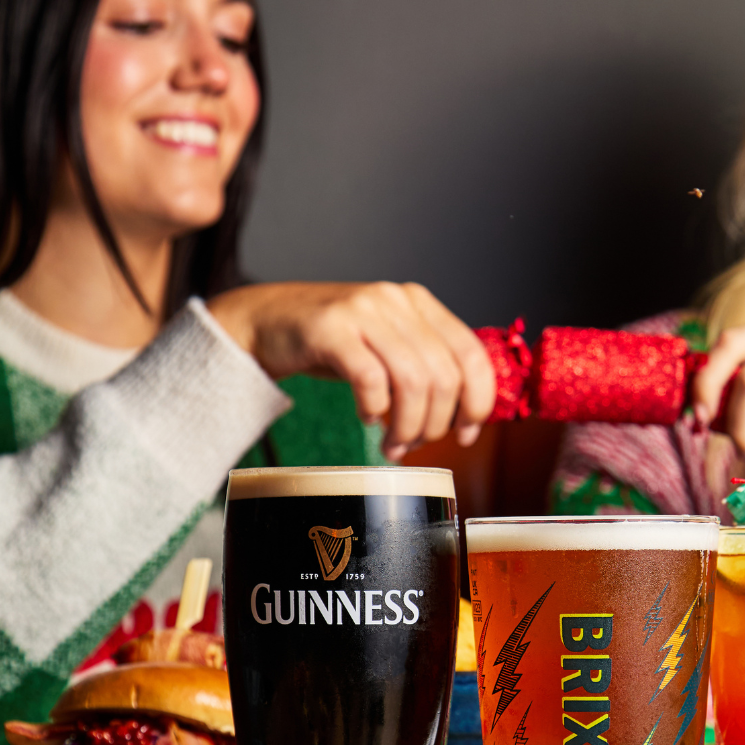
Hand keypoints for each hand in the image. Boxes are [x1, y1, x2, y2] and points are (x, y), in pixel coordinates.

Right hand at [207, 281, 495, 460]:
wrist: (266, 321)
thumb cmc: (334, 343)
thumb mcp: (388, 346)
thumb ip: (425, 368)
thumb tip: (467, 416)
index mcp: (420, 303)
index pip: (472, 353)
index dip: (478, 401)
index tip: (466, 433)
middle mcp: (396, 300)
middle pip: (443, 376)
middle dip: (435, 424)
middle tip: (414, 444)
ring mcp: (364, 311)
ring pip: (413, 381)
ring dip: (407, 426)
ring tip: (392, 444)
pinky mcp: (330, 329)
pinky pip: (371, 379)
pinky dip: (375, 409)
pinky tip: (367, 416)